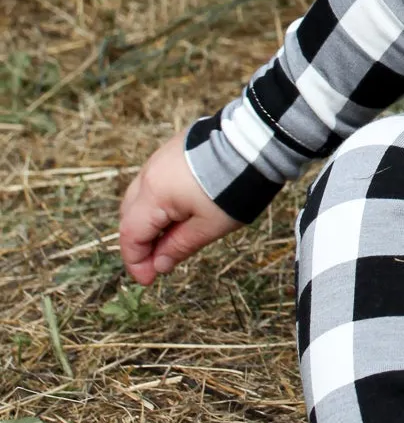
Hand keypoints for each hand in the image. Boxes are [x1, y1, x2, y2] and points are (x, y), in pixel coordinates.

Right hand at [119, 130, 237, 283]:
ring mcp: (159, 160)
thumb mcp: (209, 226)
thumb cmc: (234, 187)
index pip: (130, 234)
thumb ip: (179, 247)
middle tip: (157, 263)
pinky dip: (156, 203)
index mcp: (153, 194)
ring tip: (168, 242)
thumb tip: (159, 266)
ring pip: (139, 198)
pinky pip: (152, 182)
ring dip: (147, 223)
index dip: (136, 261)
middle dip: (139, 243)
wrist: (254, 142)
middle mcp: (148, 174)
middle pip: (129, 216)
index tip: (148, 280)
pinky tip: (175, 215)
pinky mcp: (171, 151)